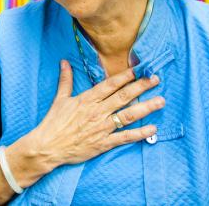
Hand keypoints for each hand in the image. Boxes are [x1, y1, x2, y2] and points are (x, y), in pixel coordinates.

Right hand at [0, 60, 163, 201]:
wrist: (48, 147)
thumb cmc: (54, 123)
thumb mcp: (60, 99)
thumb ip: (66, 80)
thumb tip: (64, 62)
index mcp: (87, 100)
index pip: (109, 85)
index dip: (125, 76)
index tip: (138, 69)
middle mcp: (97, 112)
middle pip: (123, 97)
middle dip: (141, 87)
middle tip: (156, 79)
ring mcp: (102, 128)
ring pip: (128, 115)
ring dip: (146, 108)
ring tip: (160, 101)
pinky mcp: (104, 143)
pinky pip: (125, 137)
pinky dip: (140, 133)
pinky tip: (153, 128)